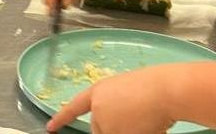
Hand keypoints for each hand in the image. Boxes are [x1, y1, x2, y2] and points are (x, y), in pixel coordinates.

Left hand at [47, 65, 180, 132]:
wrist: (164, 91)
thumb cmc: (153, 87)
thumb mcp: (125, 91)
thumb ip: (112, 106)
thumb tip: (114, 124)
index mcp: (98, 91)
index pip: (75, 107)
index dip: (62, 117)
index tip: (50, 127)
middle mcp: (97, 108)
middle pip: (98, 129)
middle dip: (114, 129)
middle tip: (137, 119)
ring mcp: (105, 123)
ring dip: (129, 131)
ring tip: (146, 119)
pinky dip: (138, 133)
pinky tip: (149, 126)